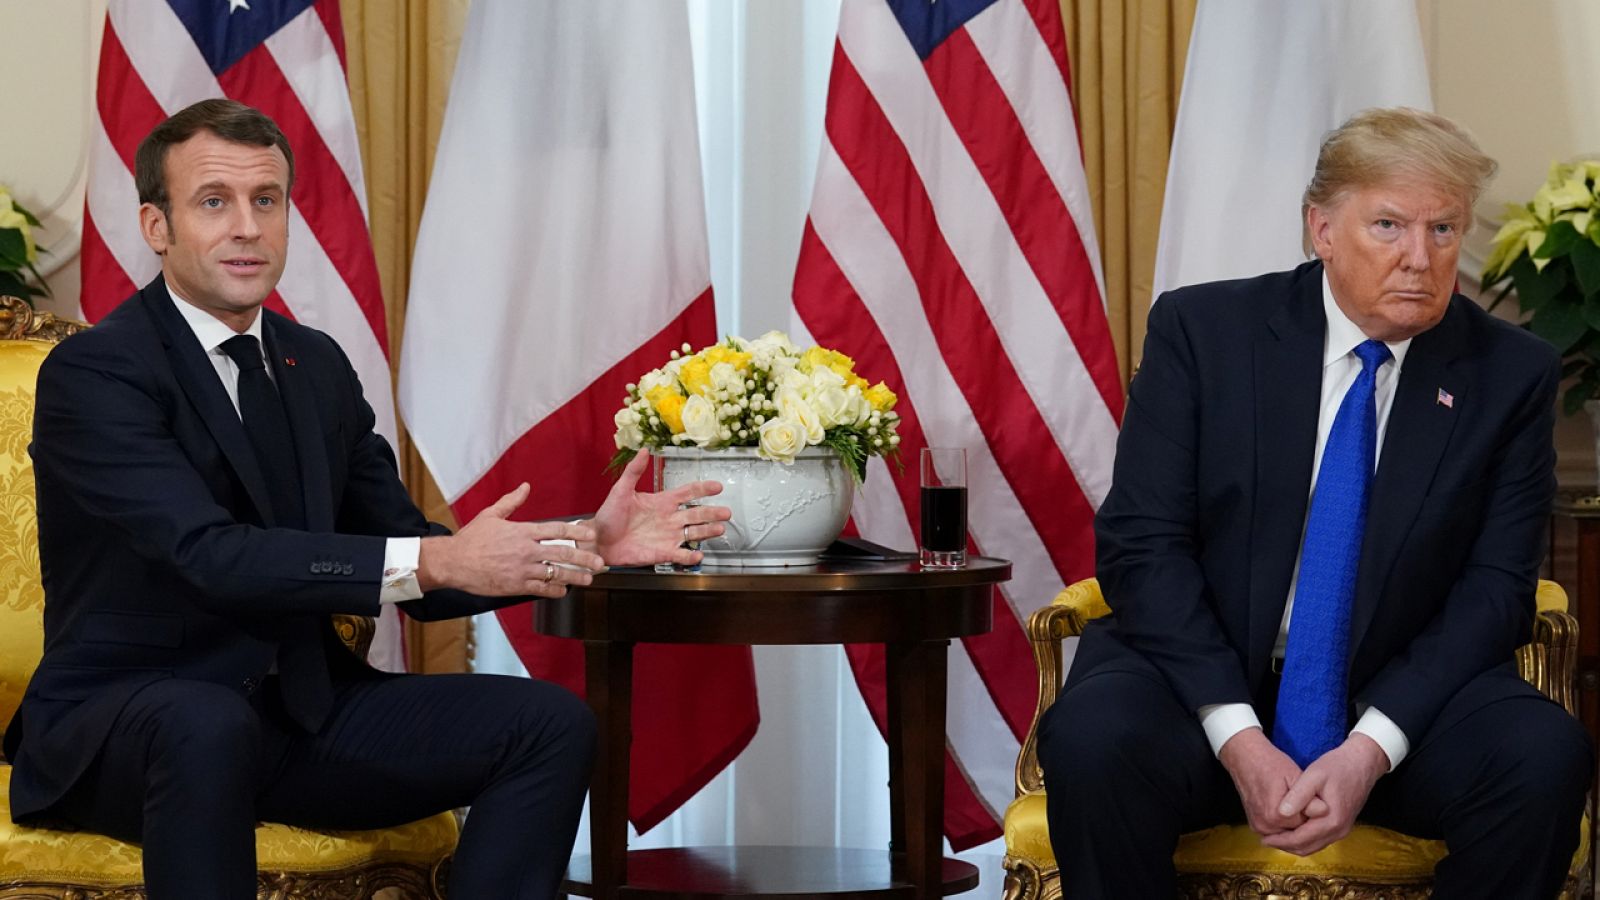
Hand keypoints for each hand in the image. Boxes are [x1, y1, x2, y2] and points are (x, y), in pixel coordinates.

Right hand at [418, 483, 603, 596]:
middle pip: (564, 554)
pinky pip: (541, 590)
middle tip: (600, 563)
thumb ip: (512, 501)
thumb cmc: (471, 539)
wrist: (453, 562)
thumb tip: (525, 487)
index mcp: (523, 531)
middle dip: (585, 559)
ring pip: (556, 574)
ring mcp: (522, 570)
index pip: (558, 530)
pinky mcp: (515, 586)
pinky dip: (554, 591)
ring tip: (588, 579)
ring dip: (575, 577)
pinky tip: (563, 590)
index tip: (592, 535)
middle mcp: (526, 551)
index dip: (579, 532)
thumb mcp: (491, 515)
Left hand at [586, 449, 731, 566]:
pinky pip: (680, 555)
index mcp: (661, 502)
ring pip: (694, 533)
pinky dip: (691, 556)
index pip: (688, 493)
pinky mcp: (662, 554)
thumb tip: (644, 450)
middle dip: (713, 513)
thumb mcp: (621, 490)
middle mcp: (668, 519)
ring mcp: (667, 536)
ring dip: (707, 531)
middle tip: (726, 512)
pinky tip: (698, 554)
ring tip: (719, 530)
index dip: (703, 489)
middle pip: (697, 514)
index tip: (717, 486)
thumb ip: (633, 471)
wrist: (598, 540)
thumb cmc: (608, 515)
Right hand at [1218, 727, 1326, 835]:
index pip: (1308, 825)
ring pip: (1289, 834)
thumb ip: (1310, 798)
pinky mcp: (1255, 826)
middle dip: (1304, 820)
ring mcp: (1258, 828)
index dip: (1312, 811)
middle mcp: (1265, 826)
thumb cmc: (1271, 764)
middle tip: (1305, 799)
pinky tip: (1287, 809)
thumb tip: (1326, 812)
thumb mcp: (1296, 777)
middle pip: (1297, 832)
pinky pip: (1278, 832)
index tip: (1312, 797)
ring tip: (1296, 803)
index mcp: (1276, 816)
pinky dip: (1286, 825)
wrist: (1245, 759)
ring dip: (1295, 823)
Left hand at [1261, 733, 1388, 855]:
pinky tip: (1292, 830)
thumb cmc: (1338, 766)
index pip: (1301, 839)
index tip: (1263, 838)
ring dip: (1294, 844)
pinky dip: (1304, 840)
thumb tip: (1281, 813)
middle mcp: (1339, 830)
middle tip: (1266, 839)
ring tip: (1275, 837)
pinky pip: (1320, 840)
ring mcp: (1342, 830)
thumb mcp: (1314, 775)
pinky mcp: (1342, 826)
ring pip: (1314, 846)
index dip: (1281, 841)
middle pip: (1307, 848)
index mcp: (1331, 821)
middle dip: (1285, 846)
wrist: (1362, 763)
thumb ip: (1298, 795)